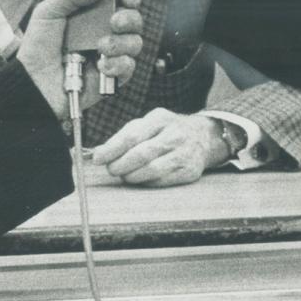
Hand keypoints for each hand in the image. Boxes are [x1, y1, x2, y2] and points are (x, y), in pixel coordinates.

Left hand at [17, 0, 142, 118]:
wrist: (34, 82)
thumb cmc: (38, 47)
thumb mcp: (49, 12)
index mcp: (93, 14)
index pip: (120, 0)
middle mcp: (105, 32)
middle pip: (134, 19)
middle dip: (129, 18)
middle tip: (114, 22)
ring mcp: (111, 54)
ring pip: (135, 42)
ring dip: (122, 42)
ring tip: (101, 47)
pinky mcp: (113, 75)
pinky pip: (129, 66)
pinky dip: (118, 64)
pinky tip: (101, 66)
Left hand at [93, 108, 230, 186]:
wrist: (203, 137)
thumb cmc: (167, 130)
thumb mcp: (148, 123)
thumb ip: (125, 135)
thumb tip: (100, 152)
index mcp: (160, 119)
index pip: (132, 136)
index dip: (112, 149)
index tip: (98, 158)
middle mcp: (175, 135)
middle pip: (141, 155)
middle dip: (120, 165)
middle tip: (111, 169)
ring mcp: (184, 154)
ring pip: (151, 170)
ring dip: (132, 176)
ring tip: (125, 174)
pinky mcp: (189, 172)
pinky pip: (161, 181)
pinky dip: (146, 182)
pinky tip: (141, 178)